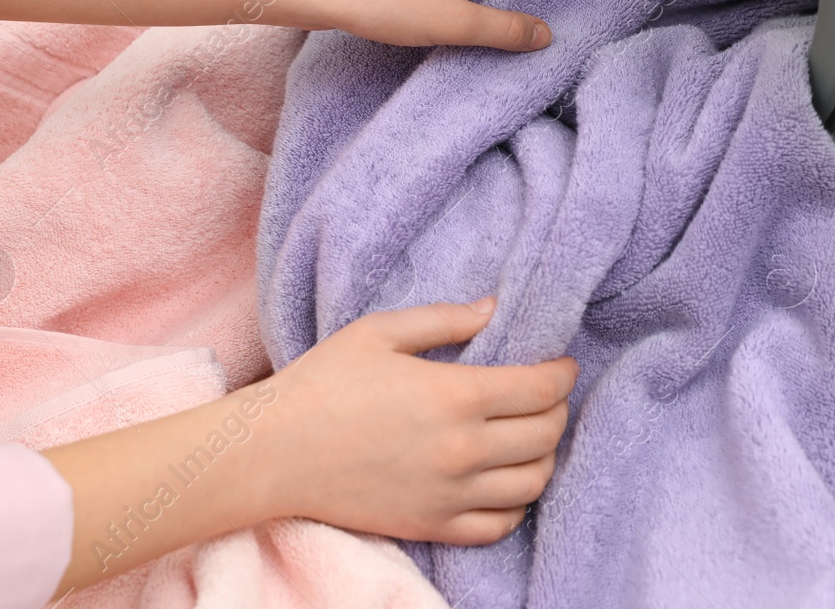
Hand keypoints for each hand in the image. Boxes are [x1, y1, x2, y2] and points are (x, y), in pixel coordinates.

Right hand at [46, 298, 575, 595]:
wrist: (271, 453)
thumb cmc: (321, 383)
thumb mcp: (381, 331)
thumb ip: (445, 319)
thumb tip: (495, 309)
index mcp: (455, 395)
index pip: (541, 389)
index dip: (562, 374)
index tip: (561, 364)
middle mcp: (461, 451)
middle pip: (546, 435)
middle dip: (557, 410)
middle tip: (546, 395)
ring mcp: (448, 495)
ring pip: (533, 483)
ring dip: (544, 456)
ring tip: (531, 436)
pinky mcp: (431, 526)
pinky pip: (500, 525)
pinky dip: (517, 503)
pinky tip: (506, 480)